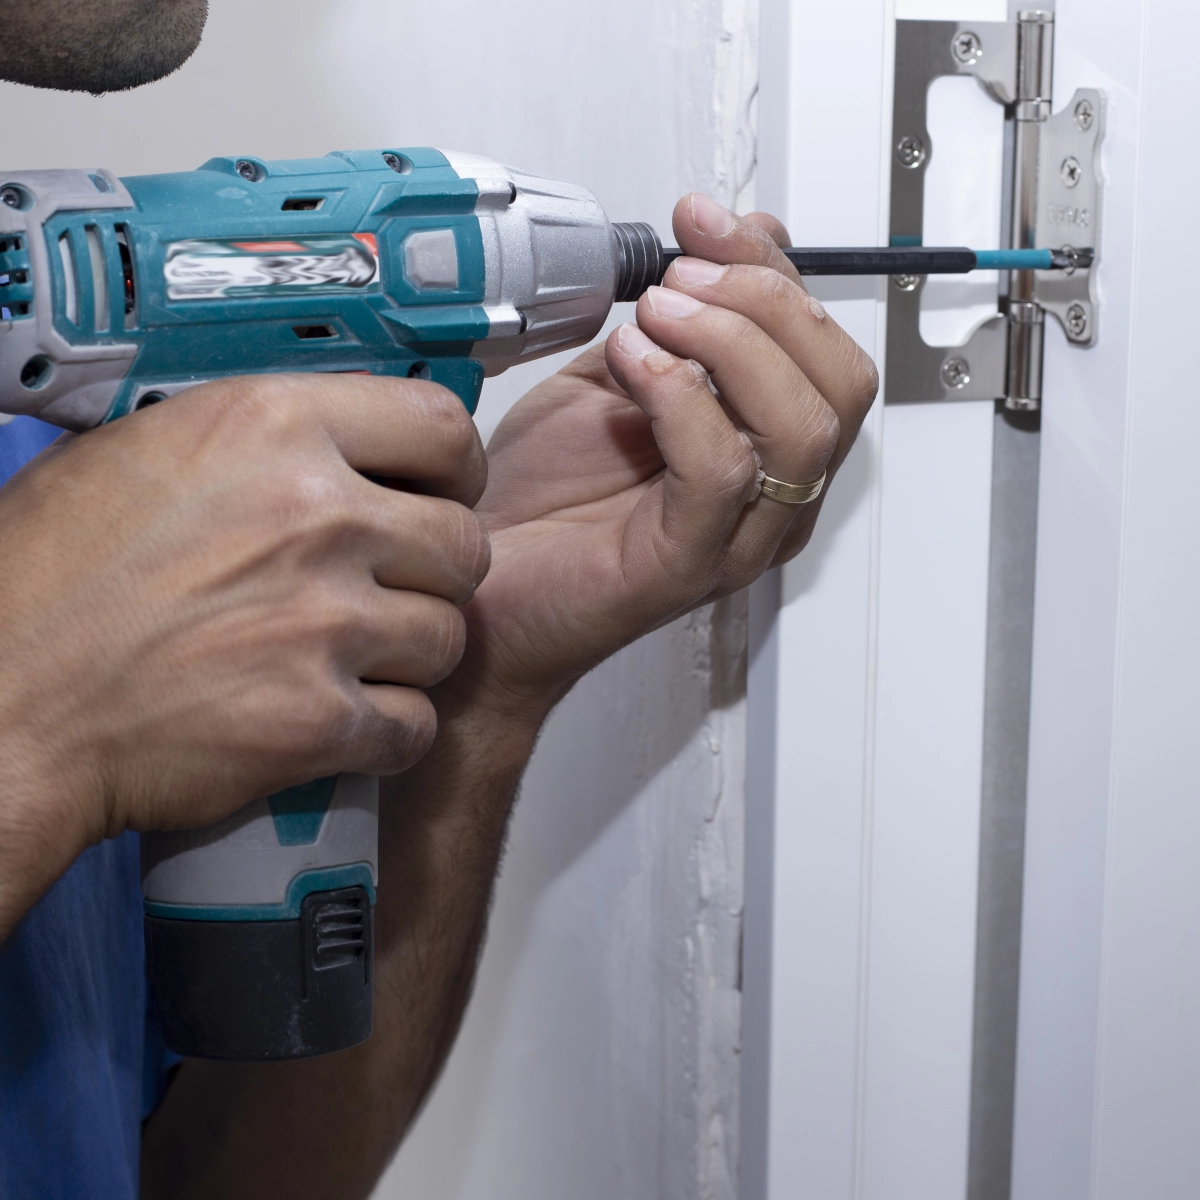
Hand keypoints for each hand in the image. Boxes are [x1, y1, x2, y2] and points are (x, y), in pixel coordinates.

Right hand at [0, 373, 487, 937]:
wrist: (3, 705)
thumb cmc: (45, 583)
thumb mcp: (140, 452)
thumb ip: (258, 440)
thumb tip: (338, 440)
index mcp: (272, 428)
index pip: (442, 425)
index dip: (452, 468)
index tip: (438, 492)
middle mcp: (314, 516)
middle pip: (463, 543)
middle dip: (435, 572)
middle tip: (389, 590)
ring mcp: (323, 623)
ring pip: (447, 637)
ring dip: (409, 655)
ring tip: (346, 660)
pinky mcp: (317, 720)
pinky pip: (414, 724)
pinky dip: (386, 731)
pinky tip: (336, 721)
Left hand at [454, 193, 877, 719]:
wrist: (477, 579)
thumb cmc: (543, 495)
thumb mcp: (617, 374)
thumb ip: (679, 319)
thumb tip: (725, 239)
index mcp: (764, 448)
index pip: (822, 347)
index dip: (772, 267)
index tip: (700, 219)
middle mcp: (769, 498)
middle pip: (837, 384)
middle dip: (764, 300)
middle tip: (678, 277)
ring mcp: (735, 539)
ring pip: (801, 429)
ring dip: (730, 344)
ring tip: (651, 318)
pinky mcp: (683, 569)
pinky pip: (721, 474)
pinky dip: (681, 397)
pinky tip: (631, 363)